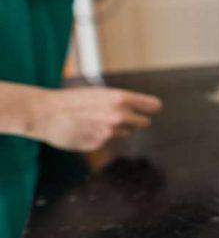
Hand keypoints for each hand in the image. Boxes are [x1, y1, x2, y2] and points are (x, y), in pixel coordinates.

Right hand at [28, 87, 161, 151]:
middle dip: (137, 120)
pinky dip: (102, 136)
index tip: (152, 109)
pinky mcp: (100, 144)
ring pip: (127, 132)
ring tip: (96, 119)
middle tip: (120, 114)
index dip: (151, 107)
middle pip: (144, 122)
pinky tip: (86, 129)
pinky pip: (109, 140)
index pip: (153, 106)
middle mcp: (119, 115)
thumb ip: (124, 101)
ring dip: (118, 127)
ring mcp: (110, 132)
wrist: (46, 113)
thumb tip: (151, 108)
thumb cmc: (75, 100)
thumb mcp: (102, 93)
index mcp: (121, 98)